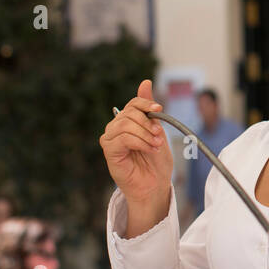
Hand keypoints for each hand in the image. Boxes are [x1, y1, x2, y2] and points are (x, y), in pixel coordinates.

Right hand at [98, 79, 171, 204]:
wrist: (155, 186)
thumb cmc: (156, 162)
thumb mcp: (157, 131)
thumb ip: (149, 110)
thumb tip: (145, 82)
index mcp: (128, 123)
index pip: (132, 104)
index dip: (145, 104)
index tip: (159, 110)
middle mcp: (115, 129)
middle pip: (129, 113)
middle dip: (148, 123)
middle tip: (159, 136)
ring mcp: (110, 140)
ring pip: (126, 125)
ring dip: (145, 135)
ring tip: (156, 145)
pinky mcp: (109, 152)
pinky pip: (123, 138)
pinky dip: (139, 142)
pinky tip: (149, 149)